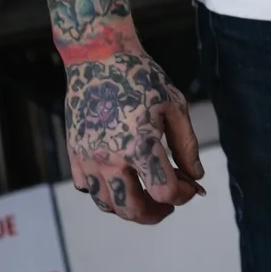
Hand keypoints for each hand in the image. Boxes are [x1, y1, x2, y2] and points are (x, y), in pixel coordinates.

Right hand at [65, 47, 204, 223]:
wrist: (100, 57)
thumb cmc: (141, 77)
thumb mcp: (174, 105)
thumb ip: (186, 145)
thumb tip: (196, 176)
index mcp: (139, 145)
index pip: (164, 191)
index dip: (183, 196)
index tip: (190, 189)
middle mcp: (110, 158)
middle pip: (132, 209)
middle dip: (155, 213)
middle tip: (168, 206)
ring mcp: (88, 158)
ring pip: (107, 204)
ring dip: (129, 209)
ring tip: (145, 196)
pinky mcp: (74, 153)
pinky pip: (87, 188)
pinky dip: (104, 193)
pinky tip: (120, 180)